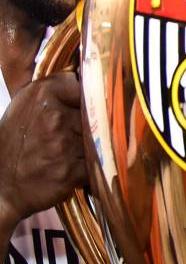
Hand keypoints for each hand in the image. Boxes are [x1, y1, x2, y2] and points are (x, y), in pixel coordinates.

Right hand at [0, 73, 85, 227]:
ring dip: (88, 148)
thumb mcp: (27, 104)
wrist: (1, 184)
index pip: (85, 88)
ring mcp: (63, 145)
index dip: (84, 101)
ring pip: (98, 140)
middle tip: (66, 138)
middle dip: (87, 127)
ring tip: (67, 154)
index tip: (77, 110)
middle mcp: (53, 118)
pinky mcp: (71, 171)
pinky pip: (97, 165)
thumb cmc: (15, 144)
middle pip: (95, 116)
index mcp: (42, 95)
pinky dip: (88, 169)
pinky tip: (71, 169)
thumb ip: (58, 88)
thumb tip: (88, 80)